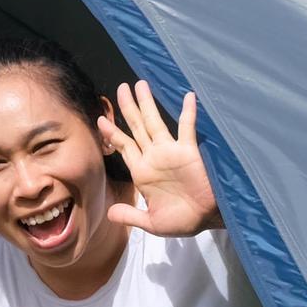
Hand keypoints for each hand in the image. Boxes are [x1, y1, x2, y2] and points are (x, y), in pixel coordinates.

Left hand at [100, 81, 218, 236]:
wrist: (207, 219)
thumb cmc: (182, 220)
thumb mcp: (152, 222)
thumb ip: (131, 215)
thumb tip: (109, 215)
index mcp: (142, 172)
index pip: (124, 146)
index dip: (112, 133)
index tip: (100, 119)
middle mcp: (154, 157)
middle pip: (137, 127)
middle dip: (128, 108)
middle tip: (121, 87)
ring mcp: (171, 152)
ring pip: (155, 122)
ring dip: (148, 104)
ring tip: (141, 84)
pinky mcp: (189, 152)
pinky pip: (187, 128)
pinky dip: (187, 112)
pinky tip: (187, 96)